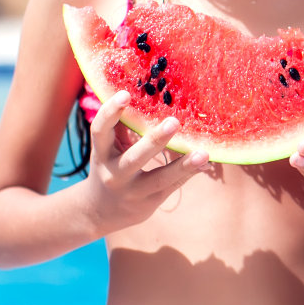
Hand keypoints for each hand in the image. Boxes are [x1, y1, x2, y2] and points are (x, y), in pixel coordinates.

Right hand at [84, 90, 211, 232]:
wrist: (98, 212)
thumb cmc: (110, 167)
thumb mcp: (108, 148)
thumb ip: (121, 126)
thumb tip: (141, 92)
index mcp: (102, 154)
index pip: (100, 131)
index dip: (110, 112)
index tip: (126, 93)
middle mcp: (115, 174)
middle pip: (134, 158)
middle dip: (154, 141)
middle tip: (174, 122)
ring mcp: (133, 191)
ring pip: (159, 179)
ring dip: (183, 166)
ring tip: (203, 154)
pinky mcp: (150, 203)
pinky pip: (172, 186)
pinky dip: (189, 173)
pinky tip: (205, 162)